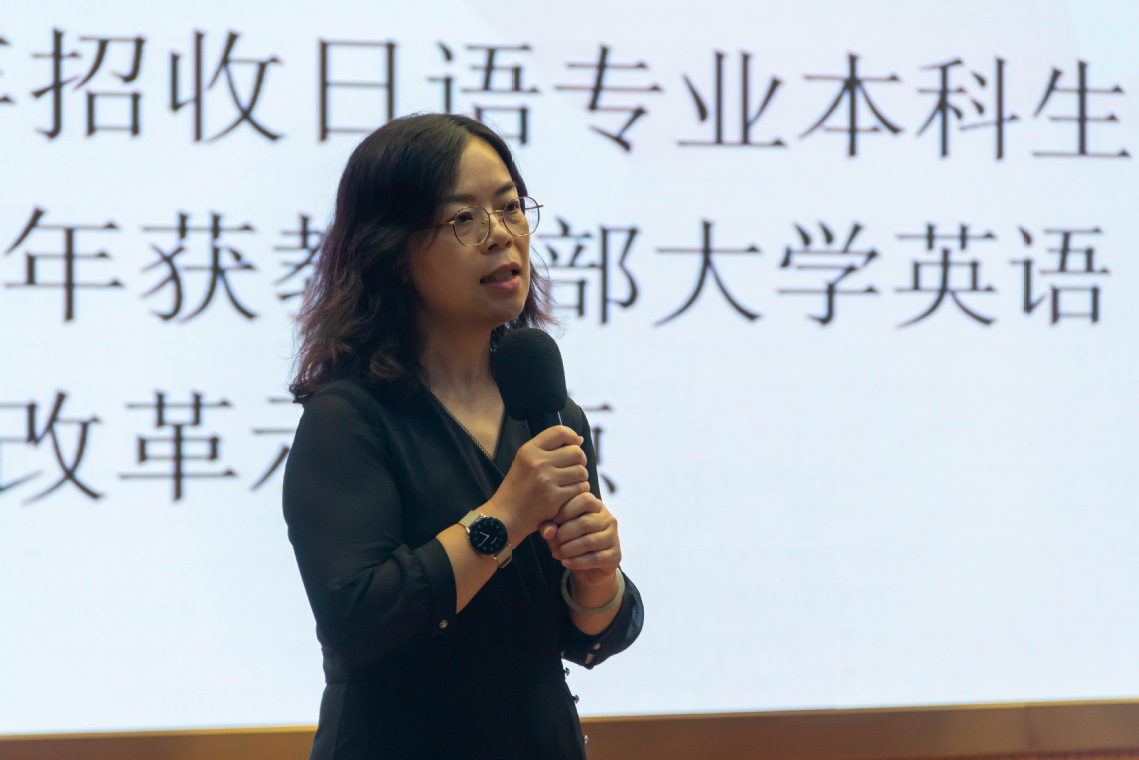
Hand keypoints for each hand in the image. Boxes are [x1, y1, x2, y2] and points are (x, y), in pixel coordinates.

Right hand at [485, 425, 589, 539]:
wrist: (506, 516)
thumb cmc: (518, 488)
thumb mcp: (525, 461)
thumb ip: (548, 449)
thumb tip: (579, 439)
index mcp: (529, 450)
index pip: (560, 432)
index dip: (572, 436)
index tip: (574, 444)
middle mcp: (538, 462)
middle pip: (576, 452)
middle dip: (579, 461)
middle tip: (572, 470)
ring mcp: (547, 480)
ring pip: (581, 472)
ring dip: (580, 479)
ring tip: (569, 484)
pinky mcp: (554, 498)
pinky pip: (580, 489)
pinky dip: (578, 493)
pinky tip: (568, 497)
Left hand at [539, 491, 620, 586]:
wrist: (588, 568)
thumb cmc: (570, 541)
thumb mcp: (557, 530)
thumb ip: (549, 526)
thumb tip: (549, 532)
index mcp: (597, 506)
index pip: (585, 499)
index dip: (567, 510)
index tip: (554, 521)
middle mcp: (608, 519)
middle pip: (585, 522)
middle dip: (564, 534)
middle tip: (553, 542)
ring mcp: (613, 537)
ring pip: (589, 541)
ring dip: (568, 549)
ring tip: (557, 553)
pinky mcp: (615, 555)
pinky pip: (595, 558)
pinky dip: (576, 562)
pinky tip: (565, 562)